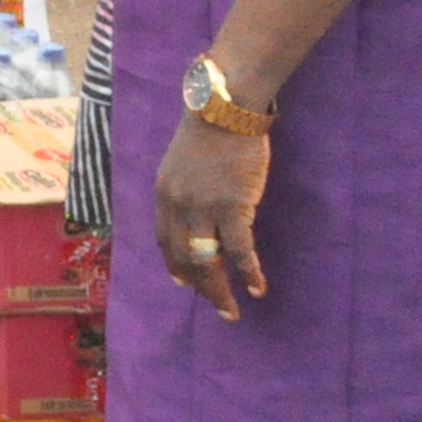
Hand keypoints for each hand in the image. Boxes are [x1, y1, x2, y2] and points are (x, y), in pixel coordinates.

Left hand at [153, 114, 272, 321]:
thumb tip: (195, 214)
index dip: (174, 264)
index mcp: (164, 193)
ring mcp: (203, 208)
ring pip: (207, 261)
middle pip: (184, 257)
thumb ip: (184, 190)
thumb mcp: (182, 163)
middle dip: (199, 286)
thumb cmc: (210, 132)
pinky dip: (248, 274)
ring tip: (231, 310)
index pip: (165, 239)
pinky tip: (257, 288)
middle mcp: (177, 205)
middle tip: (216, 307)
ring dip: (218, 291)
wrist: (225, 110)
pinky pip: (240, 251)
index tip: (183, 283)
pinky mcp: (232, 207)